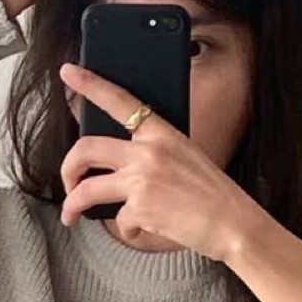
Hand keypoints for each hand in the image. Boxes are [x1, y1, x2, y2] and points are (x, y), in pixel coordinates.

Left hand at [56, 61, 257, 263]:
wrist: (233, 223)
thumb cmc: (212, 192)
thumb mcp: (185, 156)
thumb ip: (153, 150)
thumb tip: (120, 160)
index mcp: (161, 132)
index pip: (120, 100)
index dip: (90, 84)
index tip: (68, 72)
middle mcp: (148, 152)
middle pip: (86, 149)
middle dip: (67, 168)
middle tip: (68, 181)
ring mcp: (142, 180)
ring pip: (86, 190)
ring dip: (72, 205)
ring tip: (71, 216)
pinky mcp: (141, 209)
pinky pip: (118, 221)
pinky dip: (127, 229)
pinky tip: (140, 229)